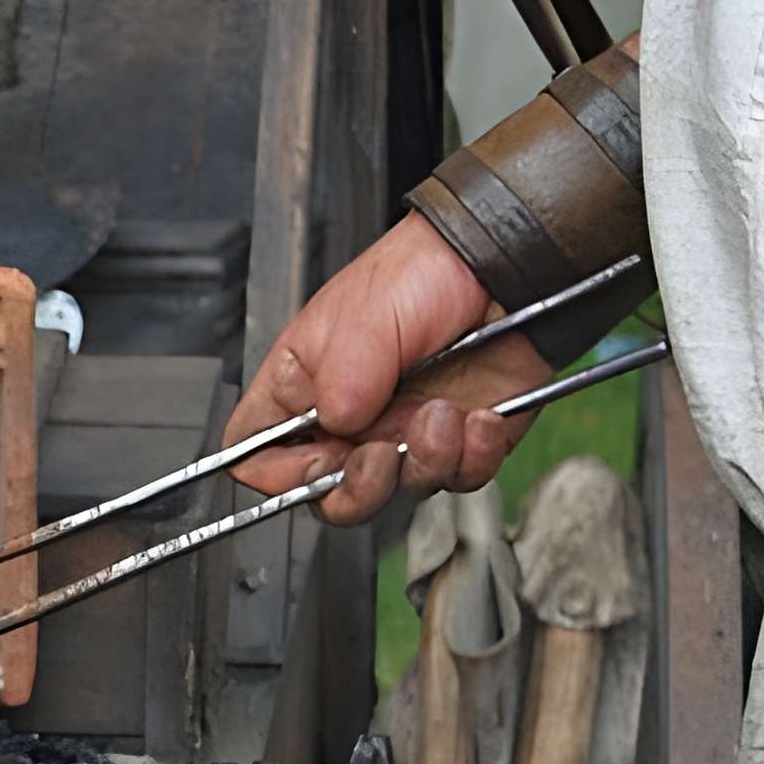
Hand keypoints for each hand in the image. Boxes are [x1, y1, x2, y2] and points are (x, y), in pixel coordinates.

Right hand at [226, 212, 538, 526]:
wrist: (504, 267)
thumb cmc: (423, 272)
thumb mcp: (362, 316)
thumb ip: (339, 381)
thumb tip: (336, 425)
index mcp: (306, 386)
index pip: (260, 454)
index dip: (282, 474)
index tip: (319, 460)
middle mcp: (352, 418)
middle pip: (330, 495)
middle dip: (360, 487)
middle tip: (381, 453)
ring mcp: (405, 432)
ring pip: (399, 492)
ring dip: (427, 458)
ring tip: (443, 411)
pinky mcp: (460, 440)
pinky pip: (462, 477)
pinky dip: (475, 454)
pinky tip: (480, 416)